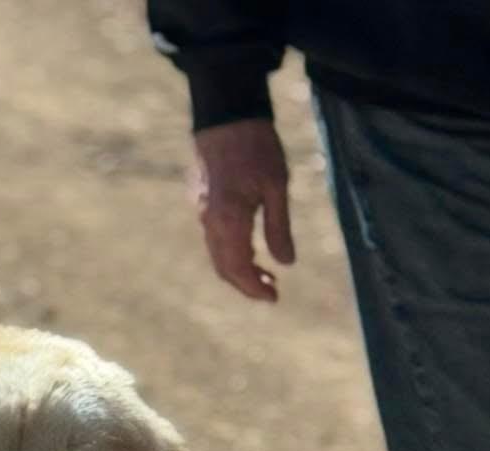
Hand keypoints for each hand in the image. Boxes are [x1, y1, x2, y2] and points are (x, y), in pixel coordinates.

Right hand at [193, 119, 294, 301]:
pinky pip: (214, 240)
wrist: (226, 115)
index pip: (239, 269)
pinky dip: (231, 253)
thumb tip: (286, 263)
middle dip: (247, 284)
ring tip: (265, 272)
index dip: (255, 288)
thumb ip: (279, 227)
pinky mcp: (202, 204)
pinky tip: (250, 248)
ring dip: (240, 269)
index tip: (274, 297)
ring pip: (218, 256)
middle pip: (225, 269)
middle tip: (272, 290)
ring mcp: (203, 214)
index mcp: (229, 221)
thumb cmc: (256, 146)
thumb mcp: (276, 185)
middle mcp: (210, 223)